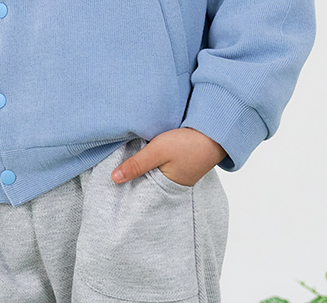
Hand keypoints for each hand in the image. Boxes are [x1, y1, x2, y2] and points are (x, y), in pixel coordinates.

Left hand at [111, 128, 226, 187]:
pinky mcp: (181, 163)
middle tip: (115, 172)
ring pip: (154, 174)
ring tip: (127, 161)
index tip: (112, 183)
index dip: (128, 188)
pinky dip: (154, 162)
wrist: (214, 132)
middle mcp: (173, 185)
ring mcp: (179, 174)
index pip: (142, 193)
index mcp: (167, 188)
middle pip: (147, 185)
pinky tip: (146, 153)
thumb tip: (113, 179)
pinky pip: (162, 166)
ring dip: (145, 167)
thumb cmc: (187, 143)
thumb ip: (136, 164)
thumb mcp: (158, 151)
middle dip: (135, 179)